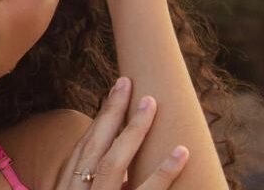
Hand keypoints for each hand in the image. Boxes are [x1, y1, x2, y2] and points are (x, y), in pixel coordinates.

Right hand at [55, 76, 188, 188]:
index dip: (98, 121)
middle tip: (126, 83)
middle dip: (110, 113)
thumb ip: (97, 188)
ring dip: (133, 131)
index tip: (113, 94)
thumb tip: (125, 177)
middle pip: (92, 148)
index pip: (82, 150)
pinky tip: (181, 152)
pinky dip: (163, 173)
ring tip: (151, 104)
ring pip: (112, 163)